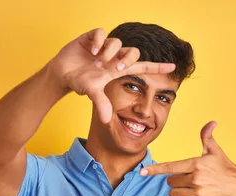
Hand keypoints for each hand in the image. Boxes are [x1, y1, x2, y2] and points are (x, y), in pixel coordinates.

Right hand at [47, 28, 175, 123]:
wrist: (62, 73)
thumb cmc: (81, 82)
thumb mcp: (92, 93)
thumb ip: (101, 104)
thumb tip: (105, 121)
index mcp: (118, 69)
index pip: (142, 66)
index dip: (157, 67)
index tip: (173, 67)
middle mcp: (114, 57)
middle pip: (133, 52)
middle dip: (127, 58)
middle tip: (115, 68)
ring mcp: (103, 46)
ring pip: (116, 42)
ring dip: (109, 52)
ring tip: (98, 61)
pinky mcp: (91, 38)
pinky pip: (100, 33)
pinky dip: (97, 41)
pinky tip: (91, 51)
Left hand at [140, 122, 235, 195]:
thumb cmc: (225, 167)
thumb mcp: (215, 151)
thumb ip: (207, 137)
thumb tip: (211, 122)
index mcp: (195, 164)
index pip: (170, 167)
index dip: (154, 170)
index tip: (142, 172)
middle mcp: (196, 179)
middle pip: (170, 182)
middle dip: (176, 180)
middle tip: (189, 179)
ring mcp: (199, 193)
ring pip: (174, 194)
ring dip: (180, 192)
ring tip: (193, 188)